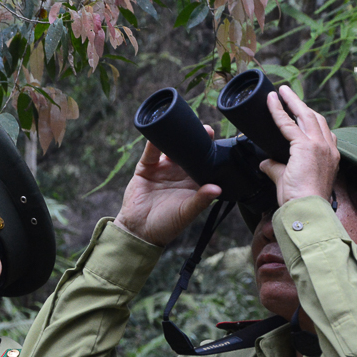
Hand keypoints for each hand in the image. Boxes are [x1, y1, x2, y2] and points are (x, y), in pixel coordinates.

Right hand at [114, 126, 220, 245]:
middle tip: (204, 129)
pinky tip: (159, 134)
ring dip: (176, 137)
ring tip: (183, 126)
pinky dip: (154, 143)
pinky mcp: (146, 167)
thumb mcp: (186, 213)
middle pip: (189, 150)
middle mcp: (180, 172)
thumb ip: (201, 200)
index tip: (217, 143)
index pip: (204, 163)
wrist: (139, 231)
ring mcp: (163, 168)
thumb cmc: (167, 226)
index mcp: (193, 182)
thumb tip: (217, 189)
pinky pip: (151, 152)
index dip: (210, 152)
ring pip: (171, 147)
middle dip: (195, 139)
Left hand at [259, 86, 339, 206]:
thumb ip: (277, 168)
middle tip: (287, 93)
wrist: (306, 209)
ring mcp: (319, 146)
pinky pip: (288, 124)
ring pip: (305, 115)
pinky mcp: (305, 147)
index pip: (322, 131)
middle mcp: (328, 148)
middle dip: (301, 104)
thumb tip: (265, 162)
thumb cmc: (300, 200)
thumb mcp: (288, 180)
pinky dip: (278, 112)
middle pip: (315, 118)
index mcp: (329, 156)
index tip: (300, 110)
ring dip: (292, 101)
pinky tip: (271, 102)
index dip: (310, 119)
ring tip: (281, 92)